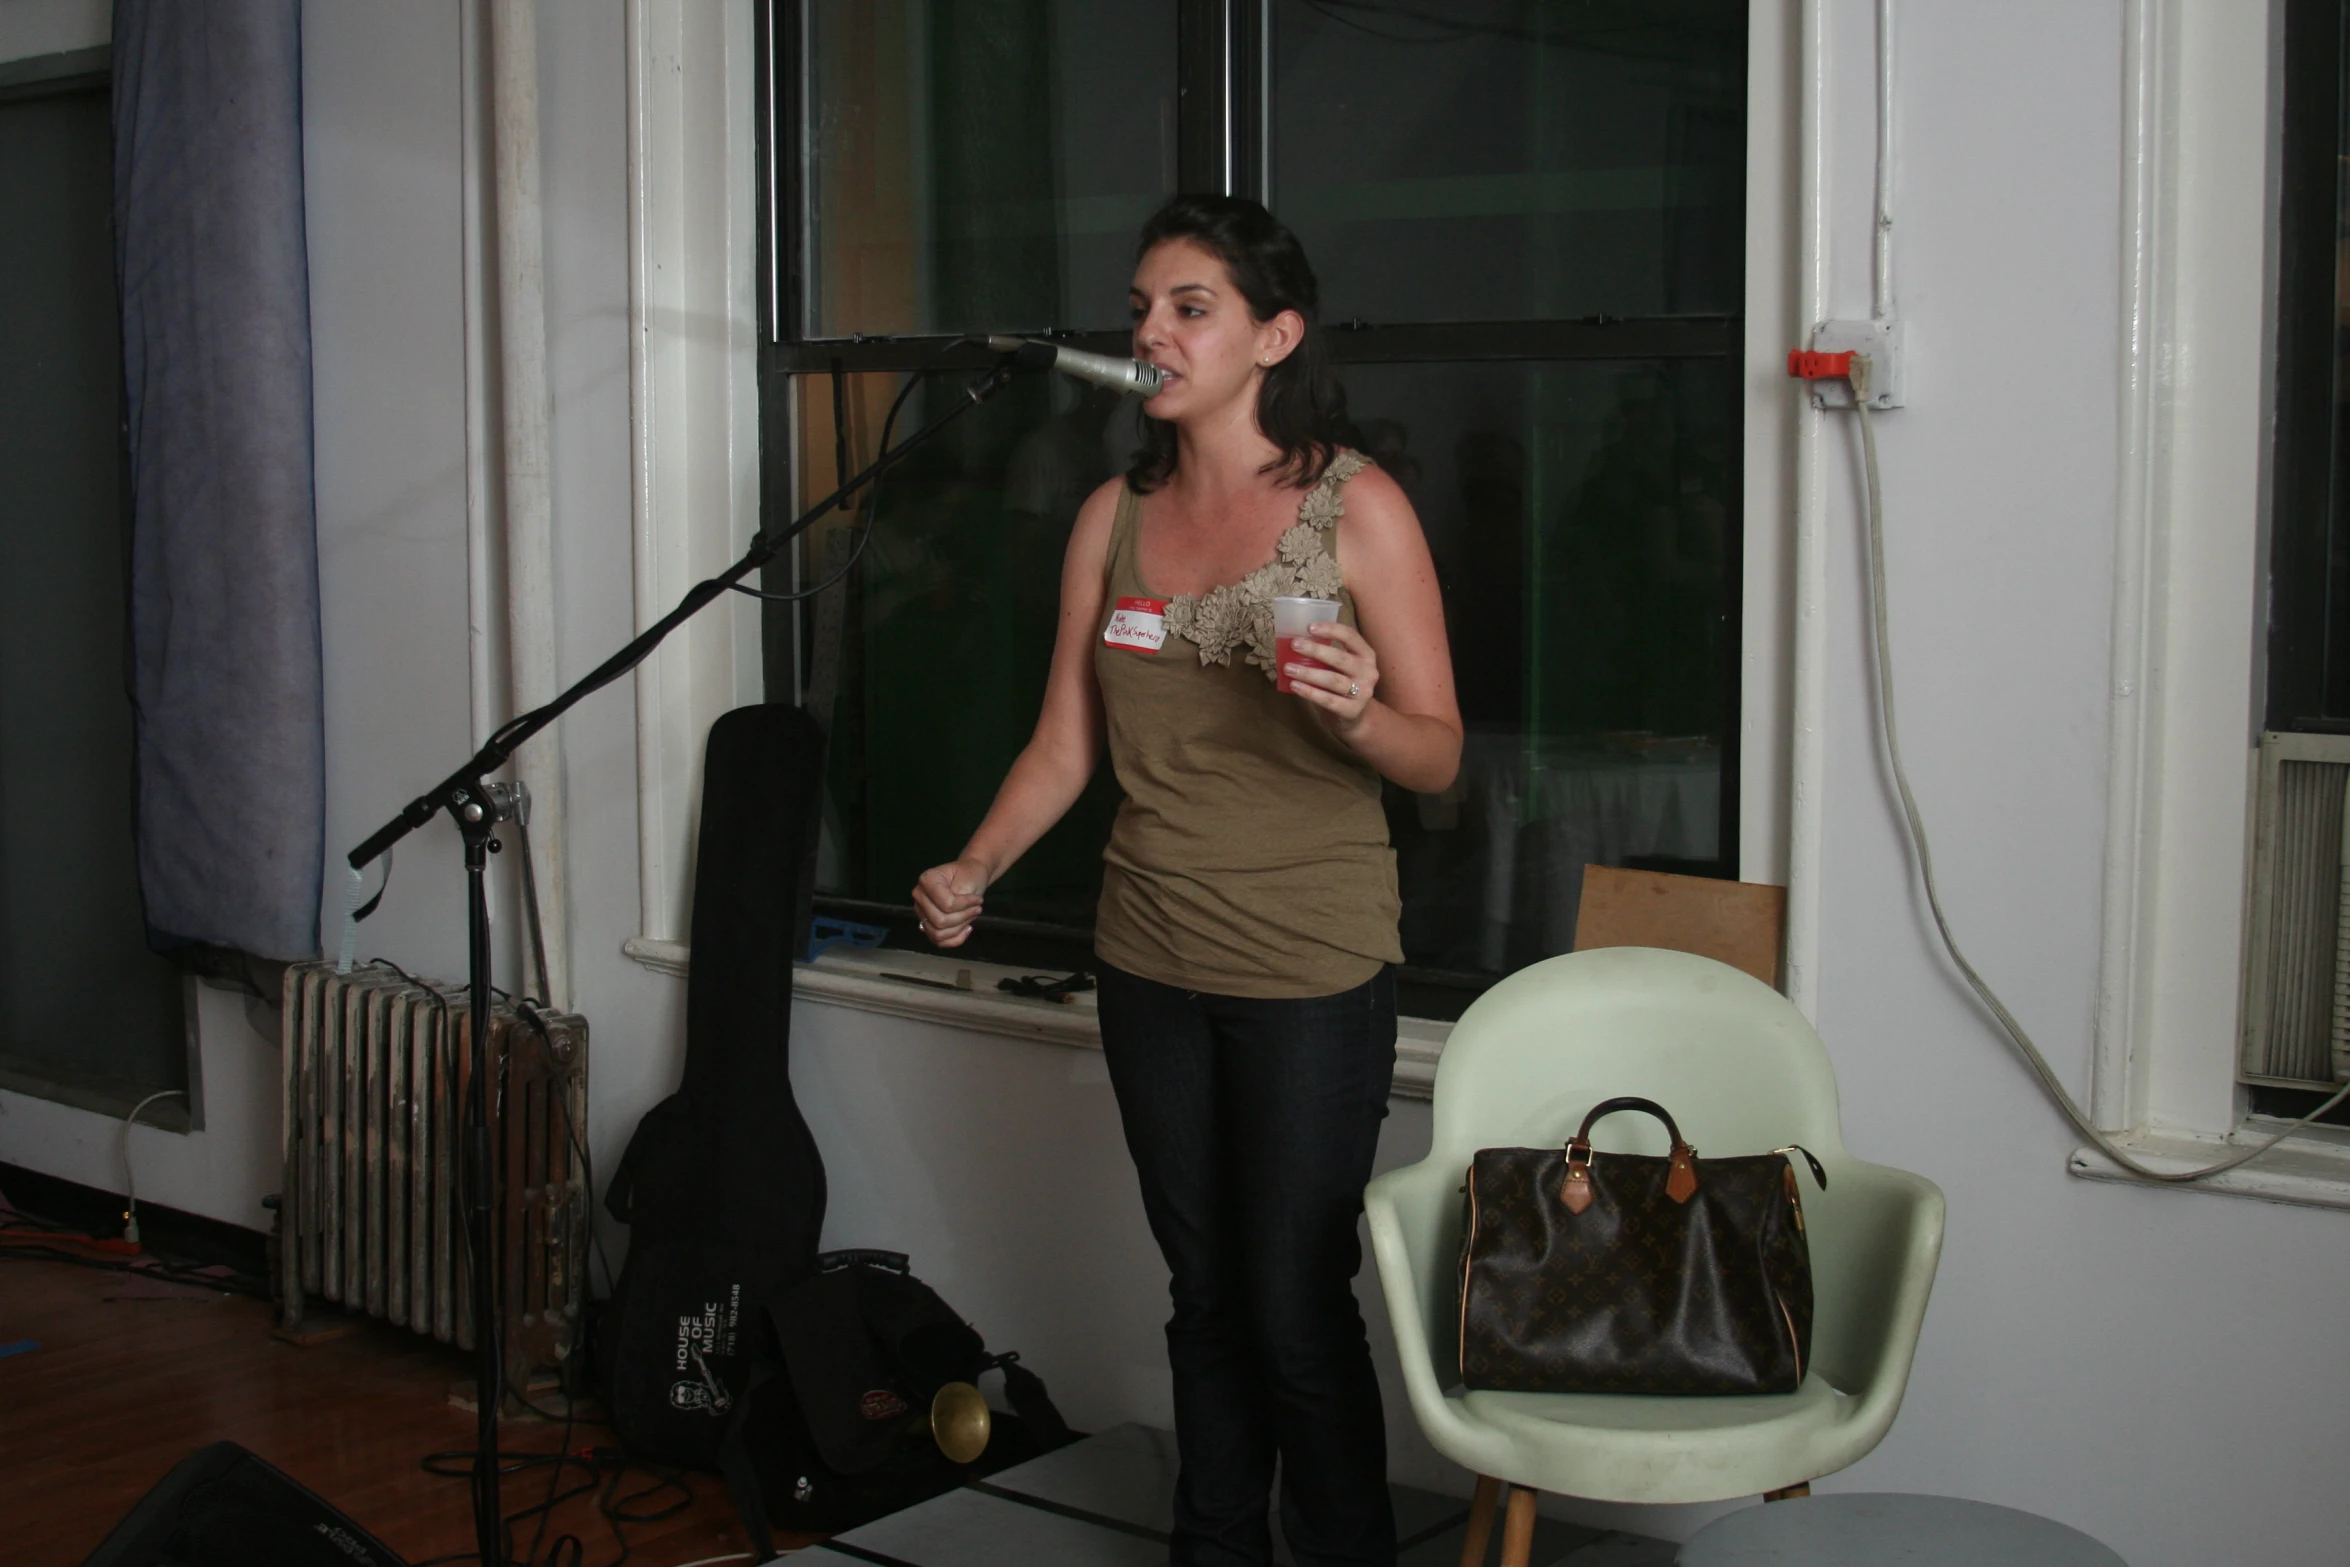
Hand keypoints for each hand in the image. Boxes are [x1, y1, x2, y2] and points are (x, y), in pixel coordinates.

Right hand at [912, 857, 989, 947]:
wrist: (969, 875)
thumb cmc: (969, 875)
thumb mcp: (968, 880)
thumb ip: (958, 898)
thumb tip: (952, 914)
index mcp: (926, 880)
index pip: (946, 904)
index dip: (965, 905)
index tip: (978, 900)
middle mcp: (919, 897)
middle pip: (940, 921)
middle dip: (963, 917)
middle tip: (977, 908)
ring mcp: (921, 912)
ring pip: (938, 934)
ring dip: (959, 928)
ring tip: (971, 916)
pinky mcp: (928, 924)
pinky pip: (939, 941)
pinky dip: (955, 939)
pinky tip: (966, 928)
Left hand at [1284, 621, 1378, 736]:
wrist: (1356, 717)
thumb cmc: (1343, 684)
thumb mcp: (1341, 667)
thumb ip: (1327, 655)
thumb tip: (1296, 641)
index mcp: (1366, 655)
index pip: (1351, 636)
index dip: (1331, 630)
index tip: (1309, 627)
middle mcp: (1368, 672)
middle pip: (1340, 658)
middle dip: (1315, 650)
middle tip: (1294, 645)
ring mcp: (1362, 693)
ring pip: (1332, 680)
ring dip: (1308, 673)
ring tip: (1288, 668)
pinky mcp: (1352, 710)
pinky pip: (1328, 700)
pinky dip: (1309, 692)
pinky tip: (1295, 686)